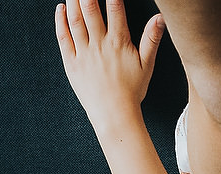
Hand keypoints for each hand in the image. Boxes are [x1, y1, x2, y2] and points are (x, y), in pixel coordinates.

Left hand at [55, 0, 164, 128]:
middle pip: (90, 10)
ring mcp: (83, 53)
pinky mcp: (71, 63)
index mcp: (119, 43)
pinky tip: (60, 9)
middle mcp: (99, 45)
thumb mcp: (146, 65)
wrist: (114, 115)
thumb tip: (160, 17)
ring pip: (75, 20)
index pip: (115, 9)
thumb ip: (151, 39)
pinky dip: (60, 21)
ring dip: (73, 2)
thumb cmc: (132, 91)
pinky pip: (63, 37)